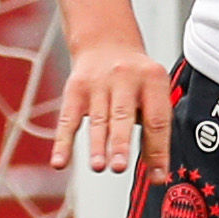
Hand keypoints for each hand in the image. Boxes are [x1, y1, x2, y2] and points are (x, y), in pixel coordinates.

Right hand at [61, 40, 173, 175]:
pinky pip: (68, 119)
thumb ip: (155, 123)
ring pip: (98, 119)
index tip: (158, 176)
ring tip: (99, 166)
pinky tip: (60, 162)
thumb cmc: (135, 76)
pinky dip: (63, 143)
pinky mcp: (75, 89)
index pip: (157, 120)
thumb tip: (157, 170)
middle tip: (120, 166)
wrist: (106, 41)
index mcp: (153, 79)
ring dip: (97, 145)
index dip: (158, 150)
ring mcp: (98, 83)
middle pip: (123, 116)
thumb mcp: (154, 88)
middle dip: (120, 143)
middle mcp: (125, 78)